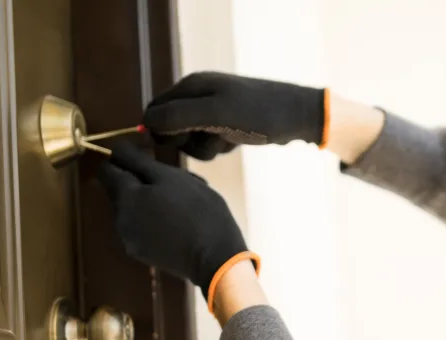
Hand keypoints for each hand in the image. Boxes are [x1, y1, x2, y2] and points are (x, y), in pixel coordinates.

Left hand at [96, 141, 251, 298]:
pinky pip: (140, 228)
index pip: (106, 170)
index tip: (148, 159)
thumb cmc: (199, 212)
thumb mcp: (173, 178)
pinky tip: (178, 225)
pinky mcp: (142, 254)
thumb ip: (139, 162)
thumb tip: (116, 149)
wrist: (215, 258)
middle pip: (120, 190)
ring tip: (181, 206)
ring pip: (132, 209)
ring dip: (149, 202)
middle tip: (176, 185)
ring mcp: (129, 239)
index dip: (124, 160)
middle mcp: (119, 219)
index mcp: (126, 197)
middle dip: (141, 183)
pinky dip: (153, 221)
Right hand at [143, 71, 326, 159]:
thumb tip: (147, 125)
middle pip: (170, 127)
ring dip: (205, 147)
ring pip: (190, 139)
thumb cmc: (259, 115)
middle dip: (186, 141)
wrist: (299, 117)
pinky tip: (236, 141)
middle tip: (210, 140)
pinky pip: (209, 141)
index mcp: (191, 86)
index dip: (160, 132)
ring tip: (227, 140)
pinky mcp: (227, 123)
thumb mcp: (215, 116)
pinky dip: (219, 147)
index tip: (181, 142)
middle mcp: (199, 94)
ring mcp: (213, 109)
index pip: (154, 112)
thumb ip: (178, 117)